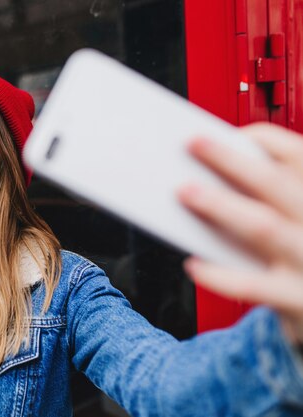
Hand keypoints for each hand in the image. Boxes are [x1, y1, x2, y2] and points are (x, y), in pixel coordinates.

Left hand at [178, 123, 302, 346]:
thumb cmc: (302, 261)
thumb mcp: (298, 221)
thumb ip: (273, 201)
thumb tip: (212, 177)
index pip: (300, 156)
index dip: (266, 140)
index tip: (230, 132)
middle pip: (275, 184)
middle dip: (231, 161)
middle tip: (193, 143)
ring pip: (263, 227)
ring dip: (221, 206)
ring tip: (185, 192)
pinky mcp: (298, 298)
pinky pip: (255, 287)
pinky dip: (222, 275)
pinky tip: (194, 265)